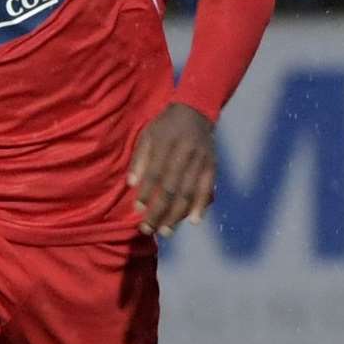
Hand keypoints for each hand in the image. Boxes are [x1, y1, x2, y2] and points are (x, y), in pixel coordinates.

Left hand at [127, 103, 215, 236]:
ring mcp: (201, 161)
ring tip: (165, 232)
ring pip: (189, 193)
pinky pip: (207, 189)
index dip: (146, 193)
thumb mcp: (148, 135)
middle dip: (159, 211)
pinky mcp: (213, 166)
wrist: (196, 111)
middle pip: (172, 188)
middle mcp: (185, 154)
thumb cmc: (165, 126)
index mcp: (166, 144)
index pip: (155, 173)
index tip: (137, 210)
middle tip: (148, 229)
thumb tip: (131, 185)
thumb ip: (139, 159)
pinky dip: (202, 206)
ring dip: (177, 215)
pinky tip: (194, 221)